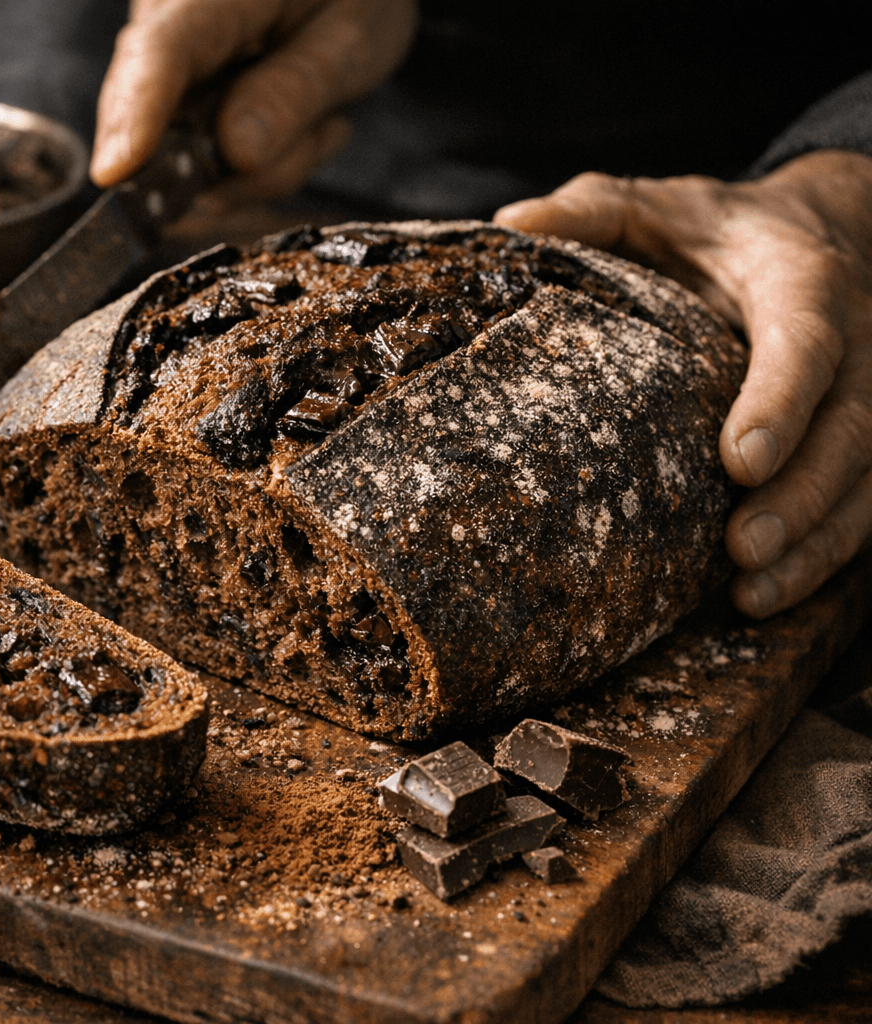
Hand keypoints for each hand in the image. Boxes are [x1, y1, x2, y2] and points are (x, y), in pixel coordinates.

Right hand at [91, 0, 416, 206]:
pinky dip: (260, 166)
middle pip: (156, 120)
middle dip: (230, 162)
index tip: (116, 173)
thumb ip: (296, 90)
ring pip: (185, 161)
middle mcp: (167, 27)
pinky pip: (204, 168)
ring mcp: (168, 74)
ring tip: (322, 117)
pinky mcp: (179, 108)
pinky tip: (301, 123)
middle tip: (322, 128)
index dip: (136, 117)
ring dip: (261, 168)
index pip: (158, 53)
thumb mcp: (353, 34)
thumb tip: (236, 155)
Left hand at [494, 150, 871, 617]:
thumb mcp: (656, 205)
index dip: (781, 401)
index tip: (739, 461)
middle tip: (741, 549)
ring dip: (816, 542)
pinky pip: (865, 502)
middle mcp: (861, 339)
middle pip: (852, 428)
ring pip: (869, 478)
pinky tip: (766, 597)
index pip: (807, 342)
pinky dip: (824, 556)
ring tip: (752, 593)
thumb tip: (510, 226)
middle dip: (801, 496)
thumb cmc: (714, 227)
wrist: (817, 229)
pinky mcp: (867, 438)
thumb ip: (593, 210)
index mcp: (804, 281)